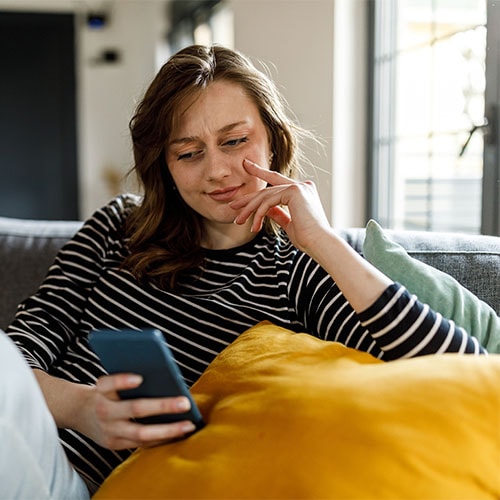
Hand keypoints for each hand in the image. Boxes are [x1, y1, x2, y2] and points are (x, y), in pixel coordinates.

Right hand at [80, 373, 195, 449]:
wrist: (78, 413)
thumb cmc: (104, 391)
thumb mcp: (108, 381)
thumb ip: (127, 379)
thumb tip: (162, 378)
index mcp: (101, 391)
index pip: (109, 384)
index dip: (122, 381)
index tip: (139, 378)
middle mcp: (104, 411)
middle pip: (135, 409)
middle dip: (162, 406)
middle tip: (185, 403)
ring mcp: (109, 431)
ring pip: (141, 433)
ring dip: (168, 430)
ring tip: (189, 425)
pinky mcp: (114, 445)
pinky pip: (141, 444)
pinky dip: (161, 439)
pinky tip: (179, 434)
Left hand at [230, 159, 330, 252]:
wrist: (320, 244)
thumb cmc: (308, 239)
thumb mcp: (289, 224)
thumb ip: (278, 213)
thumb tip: (265, 210)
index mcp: (303, 191)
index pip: (277, 181)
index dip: (260, 172)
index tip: (247, 165)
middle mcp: (302, 185)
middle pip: (268, 189)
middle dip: (248, 198)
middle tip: (233, 206)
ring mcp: (299, 186)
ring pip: (266, 196)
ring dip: (249, 210)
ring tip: (238, 221)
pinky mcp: (295, 191)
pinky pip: (269, 201)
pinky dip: (258, 213)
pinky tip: (254, 226)